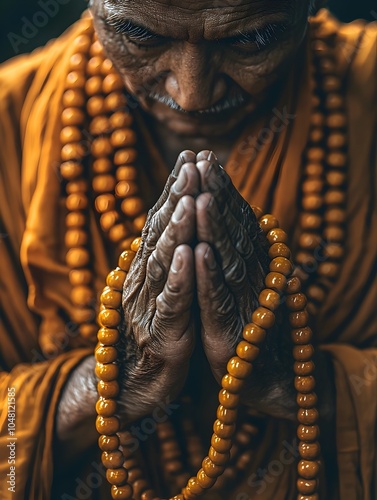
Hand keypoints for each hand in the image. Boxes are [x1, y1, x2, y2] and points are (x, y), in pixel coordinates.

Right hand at [118, 151, 199, 421]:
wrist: (132, 384)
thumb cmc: (153, 330)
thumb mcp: (160, 287)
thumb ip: (166, 255)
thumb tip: (178, 221)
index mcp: (149, 267)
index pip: (163, 221)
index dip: (177, 189)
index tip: (193, 157)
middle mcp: (146, 280)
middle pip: (162, 233)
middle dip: (178, 196)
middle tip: (192, 163)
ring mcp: (152, 306)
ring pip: (164, 262)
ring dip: (176, 229)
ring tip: (188, 199)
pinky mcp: (163, 335)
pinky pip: (171, 303)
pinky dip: (179, 278)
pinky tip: (186, 254)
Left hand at [193, 151, 295, 418]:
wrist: (273, 382)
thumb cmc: (253, 327)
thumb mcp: (247, 284)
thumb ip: (241, 251)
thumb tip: (232, 214)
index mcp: (253, 266)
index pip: (236, 221)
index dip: (222, 189)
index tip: (205, 158)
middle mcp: (251, 280)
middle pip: (233, 232)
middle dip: (217, 196)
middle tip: (202, 162)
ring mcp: (242, 306)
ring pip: (227, 261)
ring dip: (215, 229)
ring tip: (202, 197)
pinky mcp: (228, 335)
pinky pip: (217, 303)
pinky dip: (208, 278)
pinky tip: (199, 253)